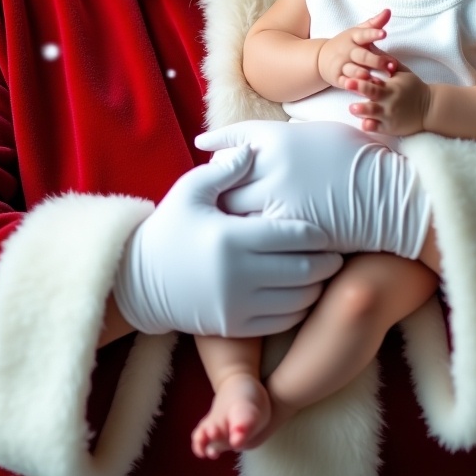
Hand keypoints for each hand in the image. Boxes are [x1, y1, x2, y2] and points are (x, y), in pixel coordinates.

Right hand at [114, 146, 341, 336]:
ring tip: (323, 272)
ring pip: (297, 299)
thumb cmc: (169, 228)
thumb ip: (224, 170)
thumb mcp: (190, 191)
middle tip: (337, 253)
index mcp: (231, 237)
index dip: (317, 234)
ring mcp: (237, 304)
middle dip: (326, 262)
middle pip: (302, 270)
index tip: (327, 229)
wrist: (139, 281)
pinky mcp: (234, 326)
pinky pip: (281, 321)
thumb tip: (251, 149)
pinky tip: (302, 294)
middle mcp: (238, 274)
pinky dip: (299, 308)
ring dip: (316, 286)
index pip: (292, 235)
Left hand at [195, 120, 430, 259]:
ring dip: (226, 215)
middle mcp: (270, 166)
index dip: (215, 146)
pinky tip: (248, 241)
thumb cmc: (356, 158)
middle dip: (216, 186)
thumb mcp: (315, 132)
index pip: (230, 140)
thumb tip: (250, 145)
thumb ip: (280, 137)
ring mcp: (277, 199)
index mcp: (276, 137)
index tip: (204, 149)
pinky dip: (245, 238)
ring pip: (231, 211)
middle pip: (222, 178)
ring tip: (224, 221)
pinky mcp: (286, 231)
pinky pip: (251, 236)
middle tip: (213, 194)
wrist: (388, 193)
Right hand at [317, 9, 398, 89]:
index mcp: (353, 37)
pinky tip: (364, 90)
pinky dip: (355, 86)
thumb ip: (374, 24)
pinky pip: (347, 83)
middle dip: (376, 60)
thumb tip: (388, 11)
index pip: (364, 34)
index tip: (384, 33)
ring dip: (364, 75)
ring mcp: (341, 65)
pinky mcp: (337, 78)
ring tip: (377, 80)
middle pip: (362, 56)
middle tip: (390, 65)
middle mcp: (347, 51)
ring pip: (353, 70)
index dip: (374, 33)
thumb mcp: (357, 32)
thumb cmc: (346, 44)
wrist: (321, 58)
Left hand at [347, 66, 430, 136]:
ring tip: (352, 108)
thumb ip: (388, 62)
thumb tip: (372, 47)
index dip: (362, 80)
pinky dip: (370, 126)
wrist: (430, 108)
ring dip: (362, 110)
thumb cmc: (414, 88)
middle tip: (347, 84)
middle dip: (359, 89)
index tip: (349, 77)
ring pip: (372, 114)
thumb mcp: (403, 72)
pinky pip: (378, 128)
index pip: (374, 83)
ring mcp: (389, 116)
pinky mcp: (390, 128)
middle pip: (372, 95)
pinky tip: (364, 124)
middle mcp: (389, 101)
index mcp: (391, 87)